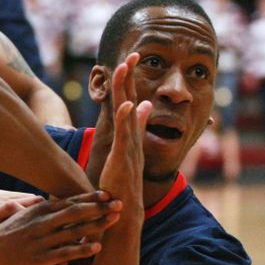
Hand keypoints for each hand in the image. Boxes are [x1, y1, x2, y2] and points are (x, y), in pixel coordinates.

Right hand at [0, 191, 121, 264]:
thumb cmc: (8, 234)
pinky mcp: (40, 258)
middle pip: (76, 212)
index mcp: (40, 211)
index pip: (70, 201)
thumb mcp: (24, 216)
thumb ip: (44, 210)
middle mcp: (42, 223)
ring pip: (74, 231)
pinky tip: (97, 247)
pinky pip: (65, 252)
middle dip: (99, 207)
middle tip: (120, 203)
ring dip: (96, 225)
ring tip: (115, 221)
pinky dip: (82, 249)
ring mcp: (42, 240)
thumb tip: (61, 204)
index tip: (109, 193)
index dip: (91, 198)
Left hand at [98, 53, 150, 212]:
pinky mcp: (124, 158)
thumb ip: (135, 126)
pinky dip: (125, 119)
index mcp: (131, 134)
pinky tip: (126, 103)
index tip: (129, 59)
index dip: (129, 81)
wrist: (125, 210)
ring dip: (127, 90)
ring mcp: (130, 147)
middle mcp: (133, 137)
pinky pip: (125, 136)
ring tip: (125, 68)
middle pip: (130, 100)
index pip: (129, 101)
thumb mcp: (127, 148)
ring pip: (127, 113)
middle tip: (132, 54)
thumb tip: (142, 105)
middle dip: (130, 77)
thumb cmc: (122, 181)